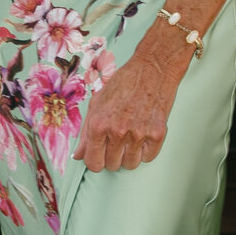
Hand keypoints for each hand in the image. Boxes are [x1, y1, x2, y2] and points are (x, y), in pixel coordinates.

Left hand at [73, 39, 181, 172]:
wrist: (152, 69)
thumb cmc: (123, 83)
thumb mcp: (97, 103)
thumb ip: (85, 132)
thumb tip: (78, 156)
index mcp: (98, 123)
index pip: (92, 162)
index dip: (95, 161)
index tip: (99, 155)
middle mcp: (117, 131)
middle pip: (111, 165)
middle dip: (112, 156)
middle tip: (116, 140)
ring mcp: (138, 134)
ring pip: (130, 165)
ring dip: (129, 155)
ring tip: (130, 136)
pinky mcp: (157, 134)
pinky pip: (148, 158)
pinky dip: (145, 151)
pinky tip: (143, 134)